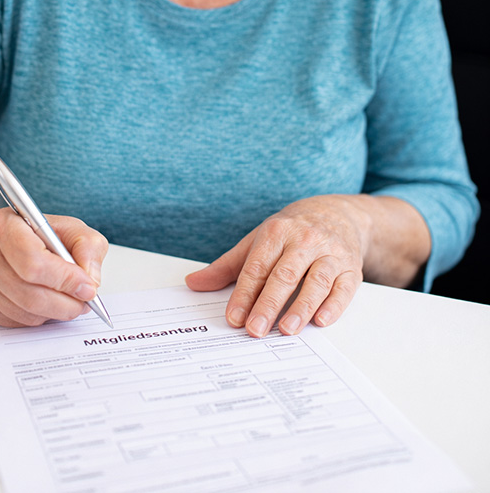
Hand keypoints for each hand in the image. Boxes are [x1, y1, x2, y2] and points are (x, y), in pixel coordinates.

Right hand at [0, 208, 108, 326]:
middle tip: (85, 302)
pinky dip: (40, 317)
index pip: (34, 262)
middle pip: (30, 294)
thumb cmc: (32, 232)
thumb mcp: (67, 226)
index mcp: (4, 228)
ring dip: (55, 313)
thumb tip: (91, 281)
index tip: (87, 287)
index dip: (65, 279)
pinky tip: (48, 303)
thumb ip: (87, 246)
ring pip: (25, 313)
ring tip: (70, 302)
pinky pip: (17, 323)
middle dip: (66, 304)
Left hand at [186, 195, 371, 336]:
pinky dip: (334, 305)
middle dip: (269, 304)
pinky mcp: (351, 268)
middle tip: (255, 330)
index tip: (233, 317)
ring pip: (316, 281)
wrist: (337, 214)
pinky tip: (321, 321)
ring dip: (301, 307)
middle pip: (285, 274)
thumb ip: (227, 266)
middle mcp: (305, 240)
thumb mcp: (257, 241)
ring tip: (286, 330)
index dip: (245, 293)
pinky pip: (344, 288)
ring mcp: (330, 253)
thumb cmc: (291, 232)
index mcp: (277, 232)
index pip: (258, 266)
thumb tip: (193, 283)